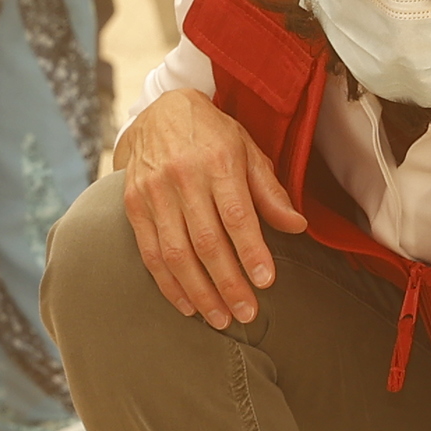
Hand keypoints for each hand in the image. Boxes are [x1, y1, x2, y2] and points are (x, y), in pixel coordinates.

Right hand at [113, 89, 305, 328]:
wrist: (157, 111)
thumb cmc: (212, 134)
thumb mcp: (247, 150)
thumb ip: (269, 190)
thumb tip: (296, 226)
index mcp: (217, 161)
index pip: (236, 215)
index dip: (251, 252)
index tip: (267, 282)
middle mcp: (182, 177)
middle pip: (206, 242)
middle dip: (228, 283)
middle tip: (246, 313)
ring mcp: (153, 192)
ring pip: (176, 254)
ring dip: (199, 292)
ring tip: (220, 318)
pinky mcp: (134, 205)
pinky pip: (150, 253)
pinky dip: (169, 284)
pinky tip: (188, 305)